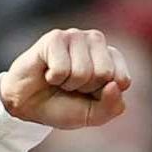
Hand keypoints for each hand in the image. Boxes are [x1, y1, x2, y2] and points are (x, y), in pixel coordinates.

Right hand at [0, 29, 130, 129]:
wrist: (29, 107)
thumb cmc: (63, 106)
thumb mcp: (93, 115)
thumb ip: (112, 107)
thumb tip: (115, 85)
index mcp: (111, 58)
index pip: (123, 79)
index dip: (103, 95)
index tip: (89, 94)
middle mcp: (95, 41)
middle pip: (104, 73)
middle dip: (87, 89)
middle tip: (72, 86)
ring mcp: (75, 36)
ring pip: (83, 71)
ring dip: (68, 84)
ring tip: (60, 80)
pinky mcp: (54, 38)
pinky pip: (62, 68)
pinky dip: (54, 78)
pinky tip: (48, 73)